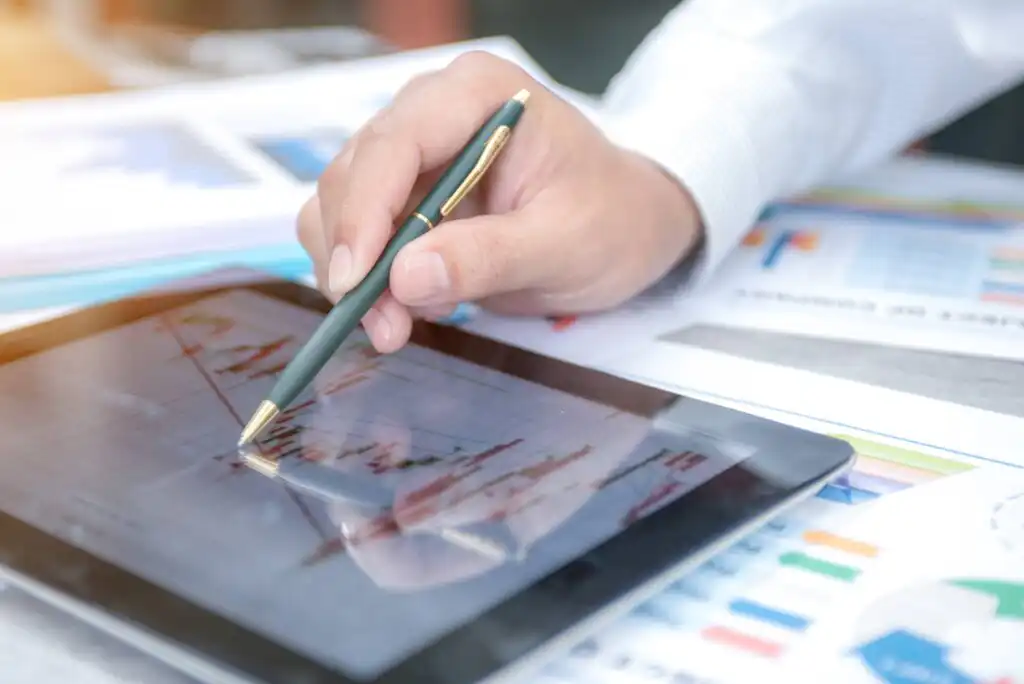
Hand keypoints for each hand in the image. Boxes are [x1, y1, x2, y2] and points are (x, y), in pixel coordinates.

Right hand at [298, 51, 702, 352]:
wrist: (626, 229)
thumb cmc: (610, 220)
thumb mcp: (563, 244)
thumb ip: (488, 257)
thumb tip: (404, 278)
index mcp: (477, 95)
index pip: (395, 143)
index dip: (364, 211)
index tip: (357, 281)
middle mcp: (433, 111)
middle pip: (355, 174)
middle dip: (357, 255)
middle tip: (383, 327)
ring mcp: (415, 153)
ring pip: (342, 206)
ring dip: (355, 274)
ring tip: (394, 327)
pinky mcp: (407, 195)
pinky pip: (358, 234)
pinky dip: (367, 279)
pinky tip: (404, 310)